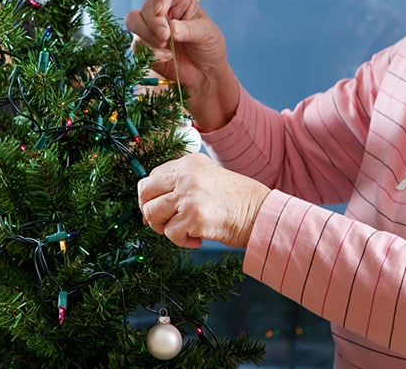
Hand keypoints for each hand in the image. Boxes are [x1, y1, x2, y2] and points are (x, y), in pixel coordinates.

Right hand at [124, 0, 237, 129]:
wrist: (204, 73)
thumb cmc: (209, 47)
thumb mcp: (207, 34)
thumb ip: (190, 29)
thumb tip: (172, 28)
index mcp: (179, 1)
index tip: (161, 11)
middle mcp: (162, 12)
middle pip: (145, 7)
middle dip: (153, 22)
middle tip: (165, 36)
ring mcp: (151, 28)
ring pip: (133, 21)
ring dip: (146, 34)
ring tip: (165, 46)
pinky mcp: (144, 46)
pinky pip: (136, 44)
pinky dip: (150, 51)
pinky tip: (166, 57)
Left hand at [138, 153, 270, 248]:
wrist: (261, 213)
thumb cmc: (235, 201)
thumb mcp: (207, 178)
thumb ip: (180, 184)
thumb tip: (148, 205)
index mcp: (188, 163)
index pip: (152, 177)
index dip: (151, 197)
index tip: (160, 211)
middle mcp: (186, 175)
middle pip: (144, 192)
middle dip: (149, 211)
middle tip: (164, 224)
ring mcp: (189, 195)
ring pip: (152, 214)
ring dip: (164, 228)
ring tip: (183, 231)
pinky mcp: (194, 216)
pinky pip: (170, 233)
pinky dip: (181, 241)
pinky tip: (198, 239)